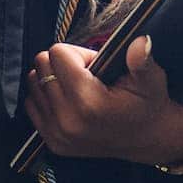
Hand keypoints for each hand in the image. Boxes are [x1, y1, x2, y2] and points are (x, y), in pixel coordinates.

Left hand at [23, 38, 182, 164]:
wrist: (146, 139)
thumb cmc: (147, 103)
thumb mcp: (151, 79)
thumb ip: (142, 60)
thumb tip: (141, 41)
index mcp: (89, 102)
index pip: (58, 54)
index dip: (78, 53)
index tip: (95, 65)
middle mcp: (67, 120)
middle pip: (42, 65)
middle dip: (63, 63)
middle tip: (87, 75)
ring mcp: (57, 133)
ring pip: (33, 82)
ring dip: (52, 79)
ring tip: (78, 87)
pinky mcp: (51, 141)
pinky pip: (31, 104)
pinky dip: (46, 96)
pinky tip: (69, 100)